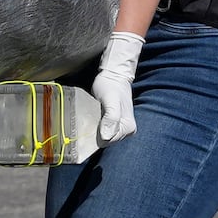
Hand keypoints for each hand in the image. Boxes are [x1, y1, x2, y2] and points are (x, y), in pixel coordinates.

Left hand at [92, 30, 143, 145]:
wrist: (113, 76)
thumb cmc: (110, 86)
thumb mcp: (110, 100)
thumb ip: (110, 118)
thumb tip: (106, 137)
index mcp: (128, 127)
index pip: (107, 141)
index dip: (96, 134)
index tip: (89, 122)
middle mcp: (127, 130)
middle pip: (105, 140)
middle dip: (95, 131)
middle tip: (91, 116)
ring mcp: (121, 127)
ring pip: (102, 136)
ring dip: (95, 128)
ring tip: (93, 114)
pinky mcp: (114, 123)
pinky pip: (102, 130)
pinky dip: (96, 125)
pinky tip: (94, 116)